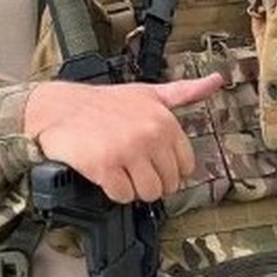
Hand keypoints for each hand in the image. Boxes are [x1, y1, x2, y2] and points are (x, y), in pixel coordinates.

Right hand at [24, 75, 223, 203]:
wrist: (58, 108)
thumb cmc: (102, 103)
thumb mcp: (147, 93)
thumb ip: (184, 92)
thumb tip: (218, 80)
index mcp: (163, 120)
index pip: (185, 165)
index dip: (168, 168)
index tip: (152, 161)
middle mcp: (149, 134)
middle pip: (168, 183)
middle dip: (150, 180)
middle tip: (131, 166)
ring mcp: (127, 151)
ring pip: (148, 193)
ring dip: (133, 188)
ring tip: (119, 170)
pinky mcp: (105, 167)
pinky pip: (122, 195)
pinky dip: (113, 190)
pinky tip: (105, 174)